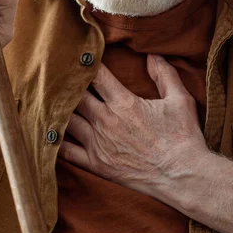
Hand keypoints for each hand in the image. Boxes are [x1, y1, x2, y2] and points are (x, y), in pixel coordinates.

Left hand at [58, 55, 207, 197]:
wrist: (183, 176)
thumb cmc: (183, 137)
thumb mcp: (180, 100)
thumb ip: (164, 75)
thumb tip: (152, 55)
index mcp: (124, 104)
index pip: (96, 76)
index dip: (85, 64)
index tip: (80, 56)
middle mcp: (106, 121)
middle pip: (76, 96)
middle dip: (67, 84)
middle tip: (57, 75)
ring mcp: (98, 144)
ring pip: (67, 120)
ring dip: (59, 109)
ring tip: (50, 100)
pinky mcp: (96, 164)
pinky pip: (67, 152)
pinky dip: (56, 141)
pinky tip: (49, 132)